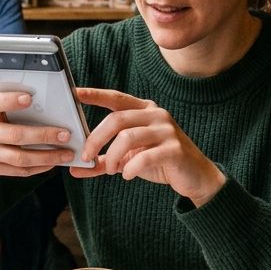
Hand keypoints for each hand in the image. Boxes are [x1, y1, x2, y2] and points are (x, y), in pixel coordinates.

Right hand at [0, 89, 74, 175]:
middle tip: (65, 134)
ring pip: (20, 158)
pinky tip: (53, 162)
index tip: (29, 98)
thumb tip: (41, 95)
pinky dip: (39, 167)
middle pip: (15, 135)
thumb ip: (7, 99)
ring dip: (47, 157)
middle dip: (43, 136)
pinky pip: (19, 171)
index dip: (10, 101)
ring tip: (66, 153)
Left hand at [70, 88, 225, 207]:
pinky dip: (131, 168)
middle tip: (86, 156)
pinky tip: (127, 175)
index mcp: (144, 110)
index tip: (75, 93)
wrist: (195, 176)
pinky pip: (145, 157)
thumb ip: (103, 161)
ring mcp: (167, 130)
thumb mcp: (128, 159)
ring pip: (128, 137)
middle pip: (117, 119)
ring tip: (111, 169)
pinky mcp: (175, 149)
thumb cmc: (159, 162)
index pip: (116, 98)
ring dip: (113, 156)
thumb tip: (75, 169)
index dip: (95, 95)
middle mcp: (156, 115)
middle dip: (96, 138)